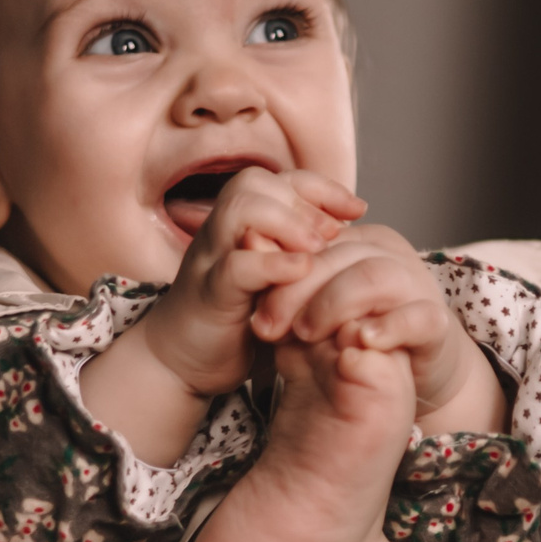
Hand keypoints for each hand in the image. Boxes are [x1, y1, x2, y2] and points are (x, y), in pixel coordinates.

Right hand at [138, 166, 362, 400]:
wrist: (182, 361)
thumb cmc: (237, 318)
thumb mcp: (274, 279)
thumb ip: (300, 253)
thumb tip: (347, 233)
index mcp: (239, 224)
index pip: (281, 180)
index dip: (323, 188)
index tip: (357, 209)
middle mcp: (221, 232)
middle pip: (254, 183)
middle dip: (303, 201)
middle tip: (336, 232)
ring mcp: (210, 259)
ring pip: (240, 209)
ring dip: (286, 222)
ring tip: (319, 247)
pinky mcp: (208, 295)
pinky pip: (236, 266)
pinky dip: (272, 264)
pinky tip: (302, 272)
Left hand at [250, 225, 506, 435]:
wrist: (410, 373)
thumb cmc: (350, 338)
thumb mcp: (310, 310)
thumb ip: (286, 285)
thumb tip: (246, 245)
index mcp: (361, 242)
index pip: (315, 239)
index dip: (279, 266)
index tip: (249, 298)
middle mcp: (391, 255)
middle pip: (340, 256)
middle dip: (296, 290)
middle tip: (265, 326)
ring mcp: (417, 286)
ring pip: (377, 277)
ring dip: (335, 304)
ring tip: (305, 334)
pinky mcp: (436, 322)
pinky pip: (418, 317)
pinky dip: (389, 328)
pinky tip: (360, 343)